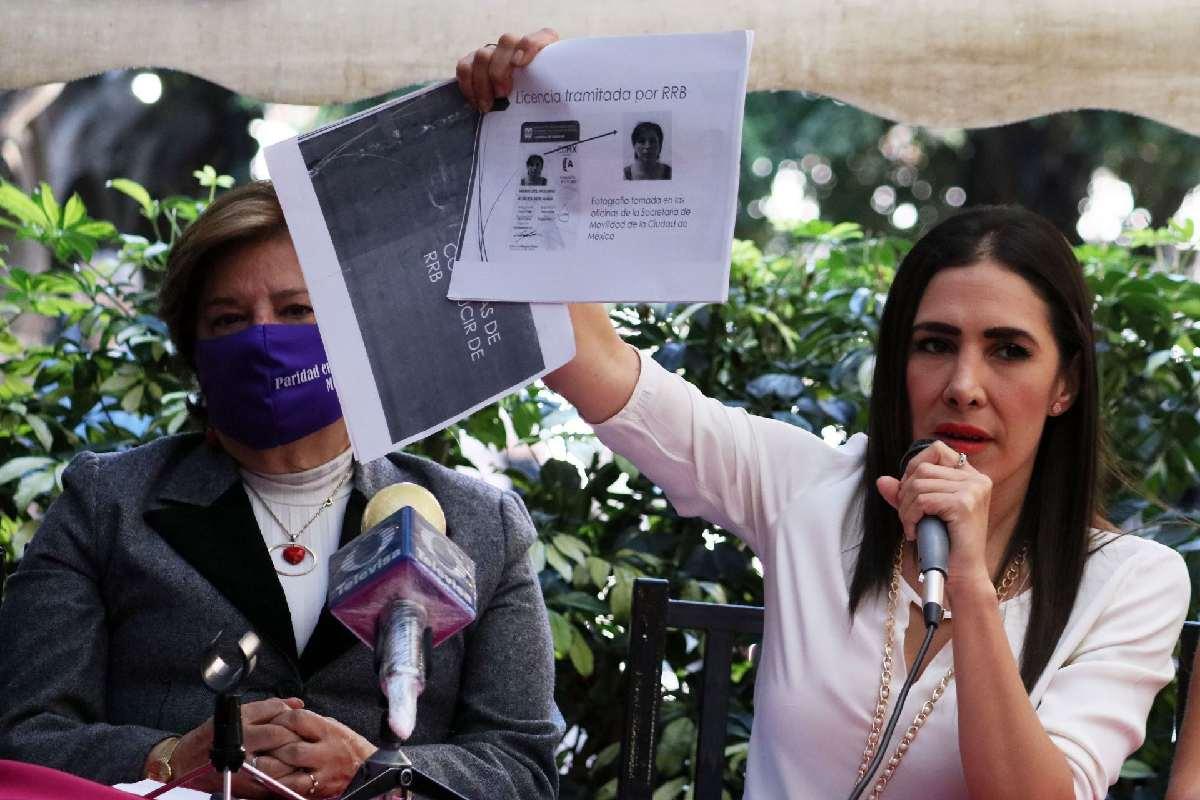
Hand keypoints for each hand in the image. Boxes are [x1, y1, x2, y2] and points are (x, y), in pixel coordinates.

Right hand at [170, 697, 305, 798]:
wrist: (186, 767)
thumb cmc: (213, 737)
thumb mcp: (238, 714)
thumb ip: (270, 707)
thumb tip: (298, 703)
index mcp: (238, 723)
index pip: (277, 718)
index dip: (293, 720)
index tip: (299, 723)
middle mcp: (240, 744)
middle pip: (280, 738)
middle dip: (296, 738)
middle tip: (304, 739)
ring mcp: (243, 768)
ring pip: (280, 762)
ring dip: (293, 759)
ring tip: (298, 756)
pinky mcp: (245, 787)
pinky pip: (274, 782)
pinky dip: (285, 776)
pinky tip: (289, 771)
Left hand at [258, 707, 376, 797]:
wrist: (368, 769)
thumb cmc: (349, 746)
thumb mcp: (333, 726)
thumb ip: (311, 722)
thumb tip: (283, 715)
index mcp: (328, 730)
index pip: (298, 719)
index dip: (280, 719)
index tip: (270, 722)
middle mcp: (326, 750)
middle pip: (292, 747)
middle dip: (272, 746)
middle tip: (258, 745)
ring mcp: (322, 771)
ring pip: (291, 769)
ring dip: (270, 766)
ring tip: (258, 763)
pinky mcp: (319, 788)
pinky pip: (294, 787)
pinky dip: (279, 783)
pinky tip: (270, 779)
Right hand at [455, 28, 558, 111]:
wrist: (519, 111)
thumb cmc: (540, 104)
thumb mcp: (551, 98)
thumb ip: (554, 94)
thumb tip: (561, 111)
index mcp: (543, 50)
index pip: (541, 37)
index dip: (529, 46)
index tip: (520, 64)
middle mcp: (517, 46)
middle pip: (506, 42)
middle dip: (500, 69)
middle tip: (502, 94)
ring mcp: (495, 53)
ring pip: (483, 55)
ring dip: (482, 82)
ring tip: (487, 106)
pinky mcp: (475, 63)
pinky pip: (464, 66)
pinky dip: (468, 85)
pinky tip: (475, 102)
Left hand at [875, 439, 991, 583]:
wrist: (961, 576)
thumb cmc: (944, 546)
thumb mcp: (922, 514)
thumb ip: (904, 495)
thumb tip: (882, 480)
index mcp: (971, 477)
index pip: (936, 450)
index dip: (914, 466)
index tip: (909, 492)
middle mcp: (976, 479)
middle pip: (922, 468)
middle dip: (905, 493)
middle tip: (909, 518)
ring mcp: (973, 490)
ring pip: (919, 484)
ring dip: (906, 508)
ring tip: (913, 527)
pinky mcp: (964, 504)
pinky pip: (922, 500)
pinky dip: (910, 517)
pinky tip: (915, 533)